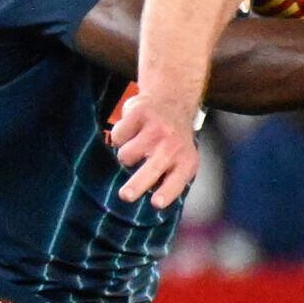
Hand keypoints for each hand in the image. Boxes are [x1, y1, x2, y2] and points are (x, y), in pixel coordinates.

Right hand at [110, 93, 198, 208]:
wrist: (173, 99)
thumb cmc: (173, 140)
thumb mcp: (182, 159)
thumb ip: (169, 179)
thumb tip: (149, 201)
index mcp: (186, 162)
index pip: (176, 182)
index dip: (166, 193)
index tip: (156, 203)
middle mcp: (172, 146)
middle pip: (151, 170)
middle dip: (137, 185)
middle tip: (125, 196)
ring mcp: (156, 129)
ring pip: (126, 155)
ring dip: (124, 156)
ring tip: (134, 149)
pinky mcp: (140, 113)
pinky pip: (117, 135)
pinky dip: (118, 137)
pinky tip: (129, 133)